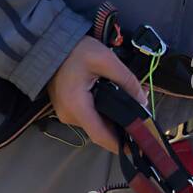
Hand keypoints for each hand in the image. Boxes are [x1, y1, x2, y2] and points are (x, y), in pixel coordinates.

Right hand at [45, 36, 146, 152]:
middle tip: (143, 114)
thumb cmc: (75, 50)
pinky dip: (104, 111)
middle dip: (123, 125)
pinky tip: (118, 101)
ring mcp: (66, 113)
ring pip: (96, 123)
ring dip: (115, 117)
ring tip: (134, 103)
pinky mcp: (68, 108)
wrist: (49, 44)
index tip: (139, 148)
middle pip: (101, 130)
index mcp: (76, 106)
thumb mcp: (105, 60)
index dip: (120, 145)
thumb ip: (127, 81)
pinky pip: (89, 116)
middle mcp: (69, 115)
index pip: (101, 135)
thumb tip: (143, 102)